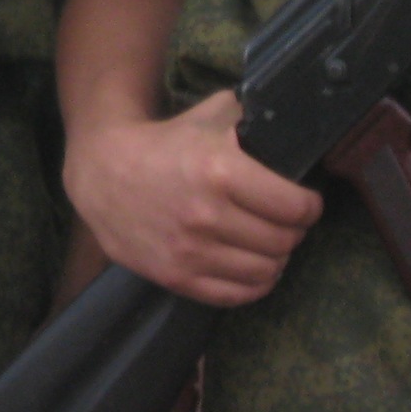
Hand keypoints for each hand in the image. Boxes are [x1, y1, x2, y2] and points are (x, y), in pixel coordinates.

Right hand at [63, 90, 321, 305]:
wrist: (101, 170)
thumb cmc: (162, 142)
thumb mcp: (207, 117)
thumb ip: (250, 117)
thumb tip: (293, 120)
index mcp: (219, 170)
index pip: (295, 207)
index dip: (309, 205)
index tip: (306, 201)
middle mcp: (206, 215)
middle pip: (284, 241)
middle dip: (293, 230)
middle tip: (285, 221)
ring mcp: (191, 251)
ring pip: (266, 271)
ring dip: (275, 257)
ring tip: (267, 242)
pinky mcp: (177, 277)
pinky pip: (238, 294)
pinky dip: (254, 283)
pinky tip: (250, 264)